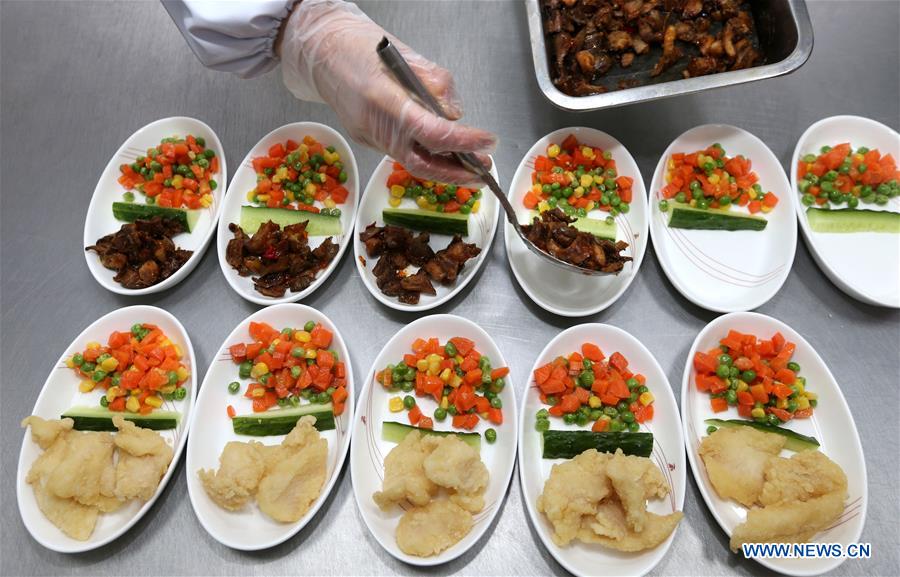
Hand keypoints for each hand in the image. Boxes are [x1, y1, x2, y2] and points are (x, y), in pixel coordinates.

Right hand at [279, 0, 495, 184]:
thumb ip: (435, 86)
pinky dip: (426, 156)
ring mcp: (370, 137)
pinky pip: (401, 154)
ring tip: (470, 165)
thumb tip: (454, 114)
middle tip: (483, 169)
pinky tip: (443, 153)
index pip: (434, 134)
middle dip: (457, 173)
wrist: (320, 51)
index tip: (487, 141)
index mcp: (386, 101)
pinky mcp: (367, 140)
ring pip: (412, 164)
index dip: (465, 143)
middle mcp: (376, 126)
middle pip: (422, 164)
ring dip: (444, 169)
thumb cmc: (359, 46)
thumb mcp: (408, 56)